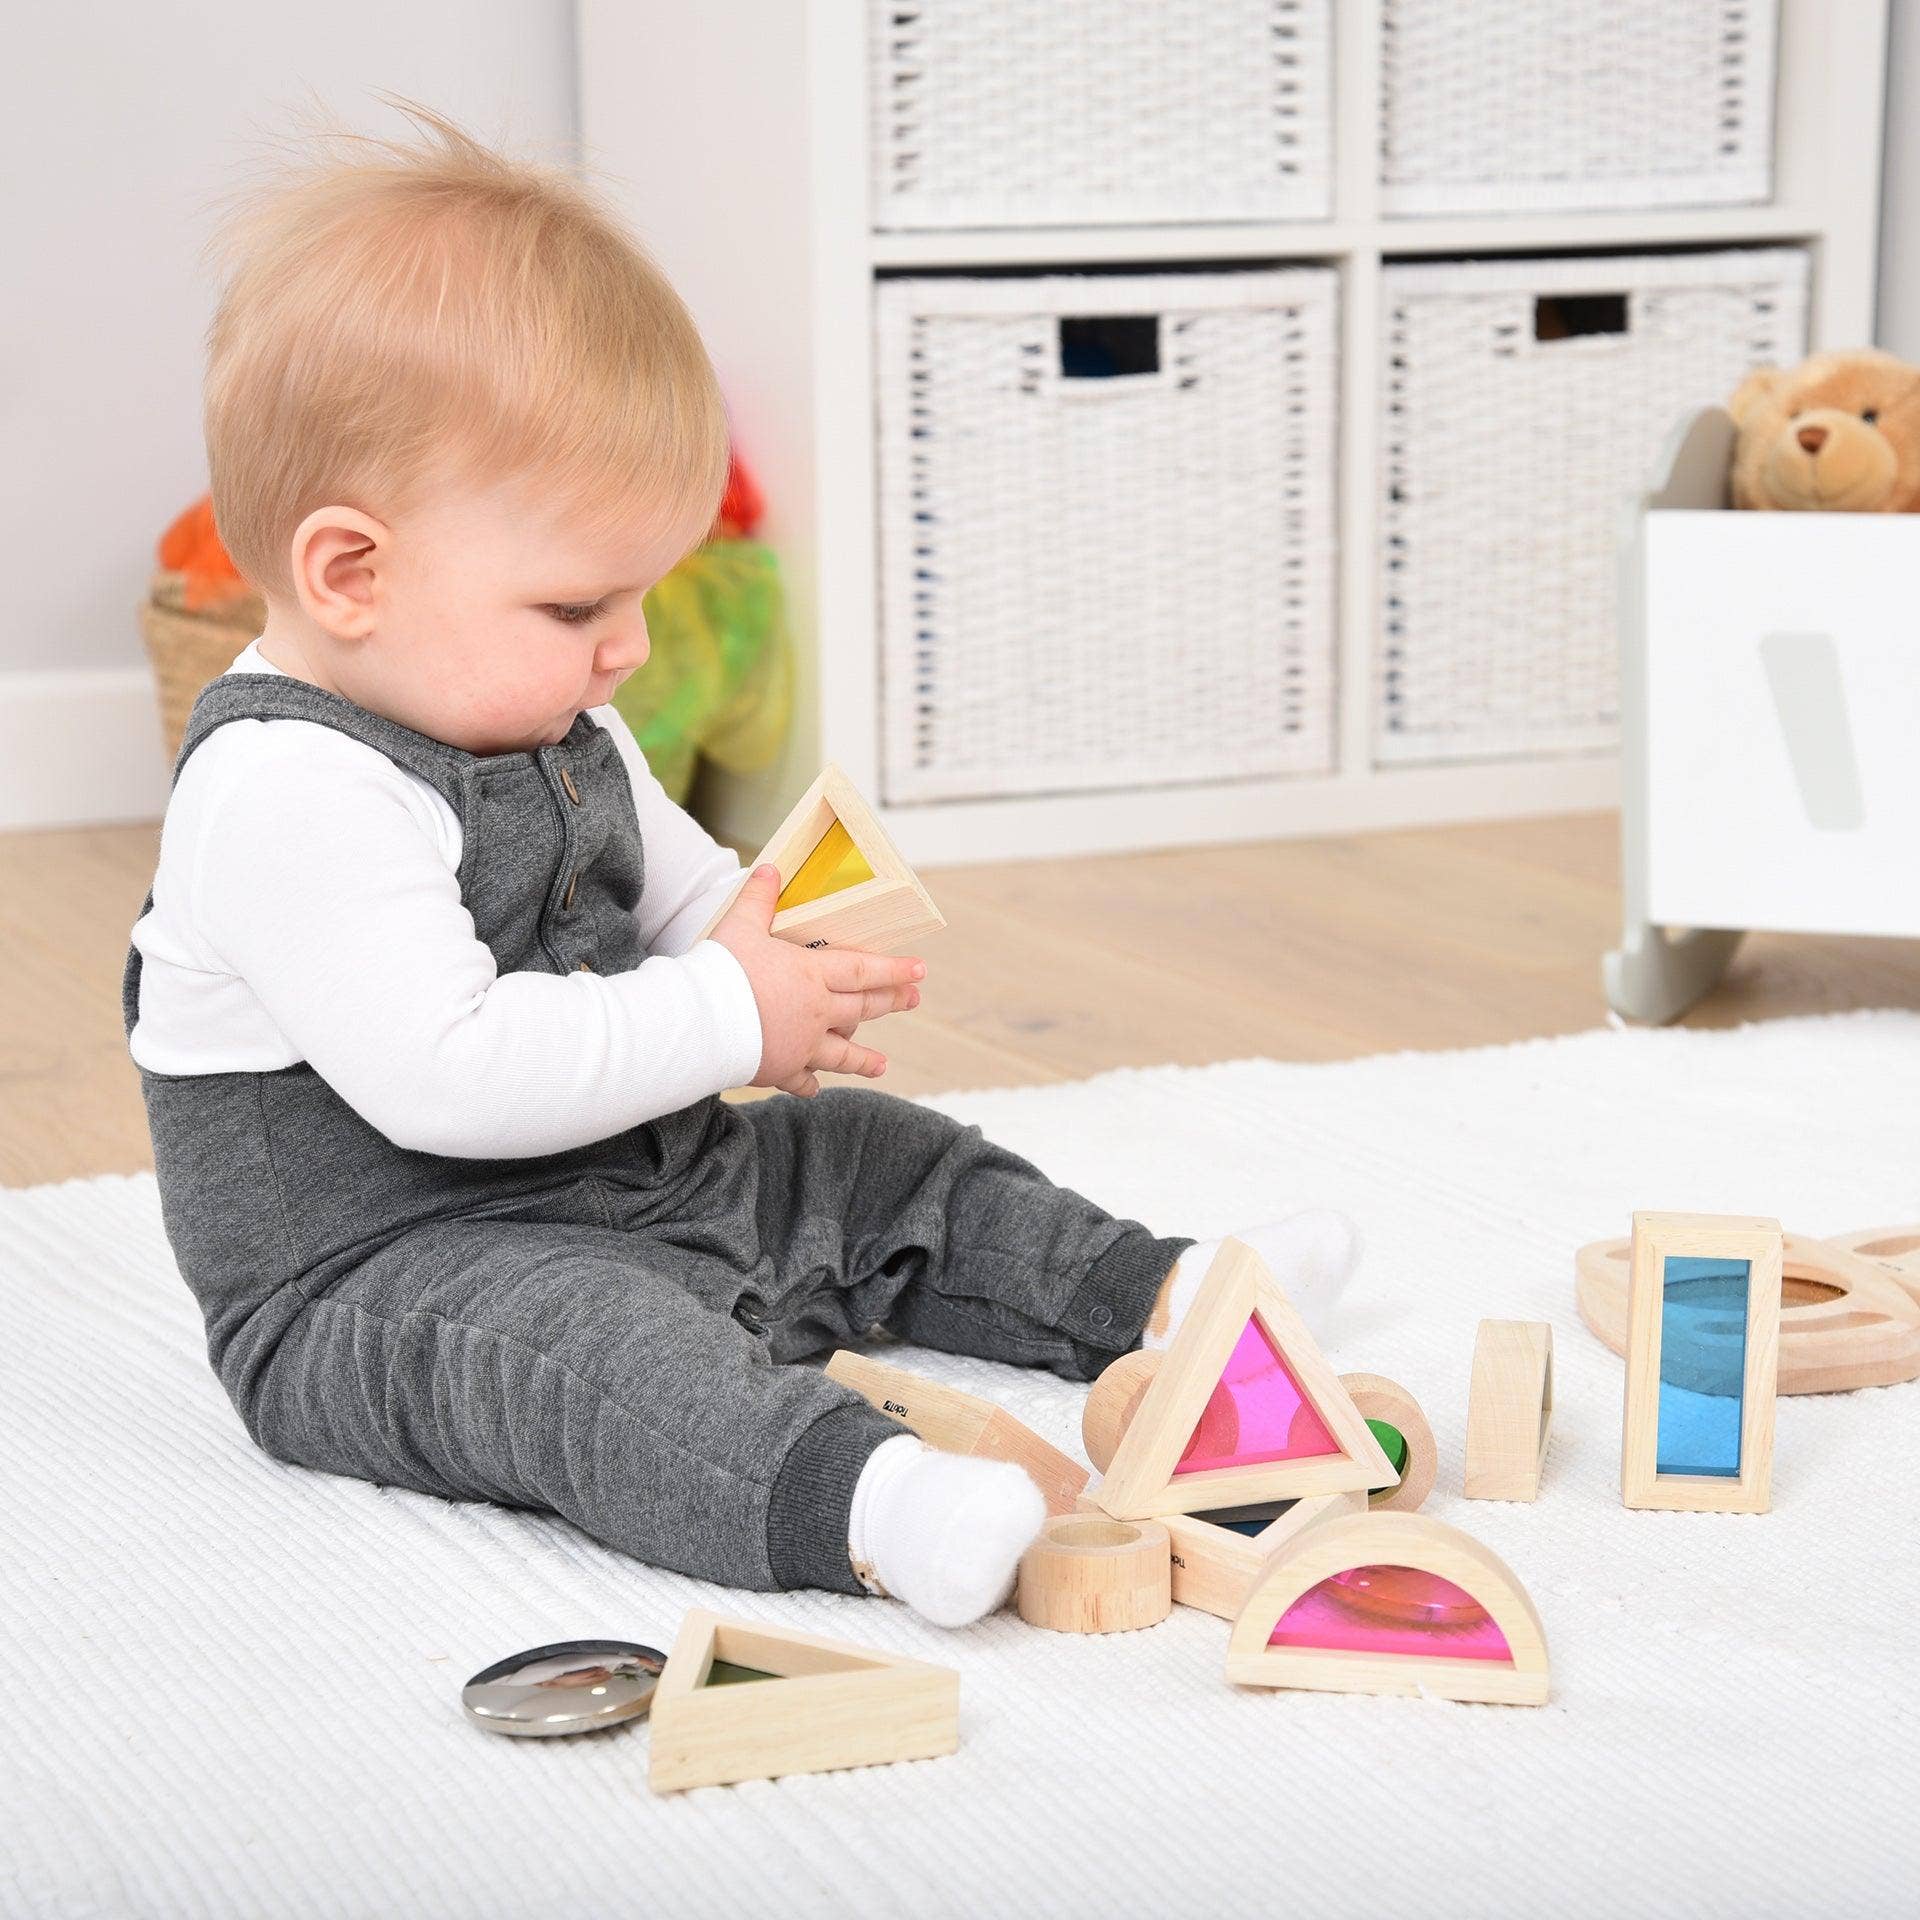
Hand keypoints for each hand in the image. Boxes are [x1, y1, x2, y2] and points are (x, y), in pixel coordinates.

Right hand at [707, 865, 924, 1096]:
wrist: (701, 1023)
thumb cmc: (722, 971)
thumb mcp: (740, 926)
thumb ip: (758, 899)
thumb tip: (770, 868)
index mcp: (812, 975)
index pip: (863, 970)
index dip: (894, 970)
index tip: (920, 971)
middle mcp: (816, 1012)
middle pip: (861, 1007)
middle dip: (890, 1002)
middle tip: (913, 1000)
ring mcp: (801, 1045)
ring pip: (841, 1053)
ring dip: (863, 1059)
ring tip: (882, 1064)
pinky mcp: (780, 1069)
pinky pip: (801, 1079)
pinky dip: (810, 1083)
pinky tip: (817, 1087)